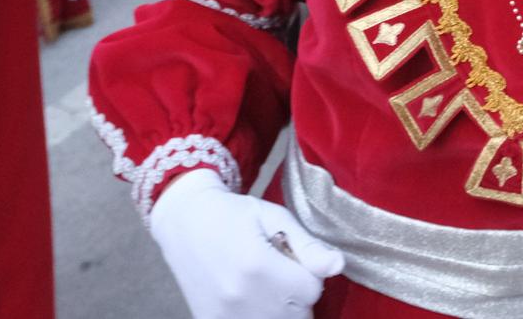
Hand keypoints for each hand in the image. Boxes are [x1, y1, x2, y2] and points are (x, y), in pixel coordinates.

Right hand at [148, 170, 344, 318]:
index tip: (293, 258)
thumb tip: (337, 266)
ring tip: (267, 285)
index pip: (312, 289)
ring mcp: (225, 315)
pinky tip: (252, 298)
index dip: (309, 273)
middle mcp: (241, 297)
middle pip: (298, 314)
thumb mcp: (274, 216)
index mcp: (258, 265)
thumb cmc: (233, 214)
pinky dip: (261, 316)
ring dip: (282, 310)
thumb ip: (308, 244)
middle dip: (298, 294)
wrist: (184, 222)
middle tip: (281, 271)